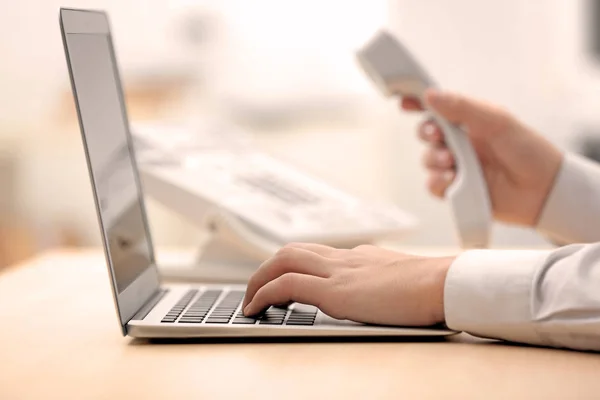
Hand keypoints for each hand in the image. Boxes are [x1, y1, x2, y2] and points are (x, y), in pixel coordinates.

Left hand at [242, 243, 453, 326]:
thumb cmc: (433, 287)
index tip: (283, 279)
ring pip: (283, 261)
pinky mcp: (335, 291)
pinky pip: (286, 285)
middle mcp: (344, 259)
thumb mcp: (403, 279)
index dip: (294, 265)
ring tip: (249, 300)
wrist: (444, 283)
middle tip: (256, 289)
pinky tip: (255, 308)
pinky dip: (264, 294)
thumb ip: (385, 281)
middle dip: (268, 268)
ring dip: (259, 278)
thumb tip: (381, 291)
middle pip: (293, 251)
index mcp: (360, 257)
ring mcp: (338, 272)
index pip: (317, 254)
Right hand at [401, 90, 562, 226]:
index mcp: (469, 123)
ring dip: (434, 159)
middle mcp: (460, 144)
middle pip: (426, 134)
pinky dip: (437, 182)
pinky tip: (451, 179)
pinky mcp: (457, 190)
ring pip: (427, 160)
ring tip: (452, 162)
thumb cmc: (527, 150)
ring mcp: (457, 167)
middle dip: (426, 133)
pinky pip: (434, 185)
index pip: (438, 109)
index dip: (419, 104)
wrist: (543, 189)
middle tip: (436, 135)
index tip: (406, 101)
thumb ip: (462, 107)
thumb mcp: (496, 121)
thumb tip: (430, 95)